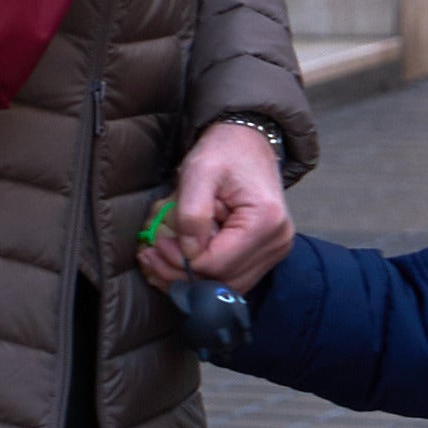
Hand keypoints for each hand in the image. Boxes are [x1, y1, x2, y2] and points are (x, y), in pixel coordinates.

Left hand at [149, 121, 291, 290]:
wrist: (247, 142)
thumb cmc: (225, 151)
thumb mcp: (200, 171)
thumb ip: (192, 213)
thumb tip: (188, 252)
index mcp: (266, 221)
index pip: (218, 263)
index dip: (180, 261)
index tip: (155, 245)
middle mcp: (277, 241)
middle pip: (223, 280)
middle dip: (181, 274)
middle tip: (150, 258)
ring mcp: (275, 250)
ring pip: (227, 285)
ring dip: (191, 280)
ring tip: (159, 262)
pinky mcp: (266, 253)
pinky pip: (233, 277)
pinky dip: (204, 276)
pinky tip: (180, 262)